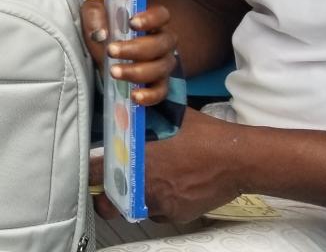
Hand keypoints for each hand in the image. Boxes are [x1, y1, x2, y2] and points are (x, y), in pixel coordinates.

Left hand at [82, 0, 177, 105]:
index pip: (162, 15)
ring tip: (114, 72)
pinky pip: (160, 92)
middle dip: (136, 49)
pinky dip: (149, 95)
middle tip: (111, 50)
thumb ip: (95, 14)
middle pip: (160, 44)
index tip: (131, 23)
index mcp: (151, 21)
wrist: (106, 52)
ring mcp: (162, 64)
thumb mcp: (95, 13)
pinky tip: (134, 95)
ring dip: (137, 71)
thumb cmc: (105, 27)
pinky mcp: (158, 84)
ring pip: (160, 68)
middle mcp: (162, 42)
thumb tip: (100, 34)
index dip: (151, 18)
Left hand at [90, 108, 243, 222]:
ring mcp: (162, 205)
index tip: (88, 172)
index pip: (96, 174)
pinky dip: (159, 203)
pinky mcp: (178, 215)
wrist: (238, 159)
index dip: (89, 174)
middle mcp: (145, 188)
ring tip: (144, 183)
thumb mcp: (165, 118)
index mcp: (136, 162)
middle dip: (104, 199)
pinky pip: (159, 213)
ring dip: (134, 199)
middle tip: (106, 189)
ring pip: (135, 209)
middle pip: (108, 204)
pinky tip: (170, 187)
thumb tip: (123, 110)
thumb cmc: (203, 135)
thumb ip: (140, 120)